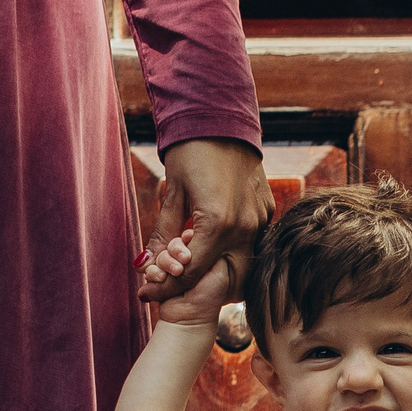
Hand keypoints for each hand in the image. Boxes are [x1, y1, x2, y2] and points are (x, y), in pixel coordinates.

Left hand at [139, 138, 270, 305]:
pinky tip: (210, 248)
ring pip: (239, 264)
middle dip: (192, 287)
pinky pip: (249, 243)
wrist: (222, 118)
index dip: (164, 286)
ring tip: (188, 269)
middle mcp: (245, 227)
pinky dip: (230, 252)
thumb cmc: (191, 150)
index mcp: (218, 223)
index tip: (145, 292)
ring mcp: (260, 220)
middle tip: (168, 285)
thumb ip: (162, 234)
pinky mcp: (266, 212)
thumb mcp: (172, 193)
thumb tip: (145, 266)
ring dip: (213, 271)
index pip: (189, 272)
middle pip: (219, 277)